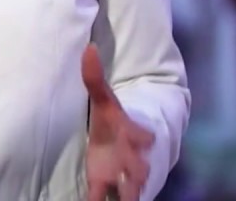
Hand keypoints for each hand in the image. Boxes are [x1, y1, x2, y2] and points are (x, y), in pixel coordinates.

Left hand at [82, 44, 153, 200]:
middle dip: (139, 172)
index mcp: (132, 135)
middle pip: (140, 168)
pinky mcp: (102, 185)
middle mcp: (131, 158)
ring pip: (130, 190)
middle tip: (136, 176)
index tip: (147, 137)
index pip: (144, 136)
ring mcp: (120, 175)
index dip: (144, 137)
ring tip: (122, 197)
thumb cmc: (111, 120)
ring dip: (127, 195)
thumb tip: (89, 48)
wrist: (117, 141)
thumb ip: (93, 77)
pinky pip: (101, 198)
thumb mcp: (102, 99)